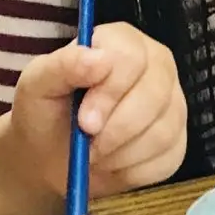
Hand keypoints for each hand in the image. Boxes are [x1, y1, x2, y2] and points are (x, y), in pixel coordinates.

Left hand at [7, 22, 187, 204]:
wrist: (50, 156)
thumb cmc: (45, 112)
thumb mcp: (37, 85)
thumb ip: (64, 65)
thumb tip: (100, 58)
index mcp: (123, 42)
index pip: (133, 58)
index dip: (110, 92)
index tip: (84, 121)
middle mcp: (156, 66)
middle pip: (155, 95)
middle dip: (117, 128)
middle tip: (88, 146)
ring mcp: (172, 104)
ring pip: (163, 131)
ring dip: (120, 153)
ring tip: (94, 155)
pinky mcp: (177, 142)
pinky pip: (167, 159)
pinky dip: (133, 171)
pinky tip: (112, 165)